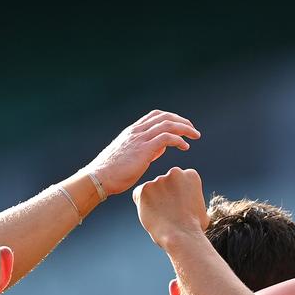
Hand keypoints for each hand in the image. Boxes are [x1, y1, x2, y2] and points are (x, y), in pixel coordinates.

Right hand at [86, 109, 200, 195]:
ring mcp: (140, 138)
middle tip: (193, 130)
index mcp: (133, 131)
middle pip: (164, 116)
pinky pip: (166, 137)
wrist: (99, 178)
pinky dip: (179, 140)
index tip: (182, 126)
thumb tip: (160, 148)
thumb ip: (146, 149)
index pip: (155, 116)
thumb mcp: (131, 156)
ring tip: (195, 136)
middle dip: (182, 121)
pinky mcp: (144, 149)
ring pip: (168, 124)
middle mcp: (136, 131)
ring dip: (185, 128)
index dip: (171, 118)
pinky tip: (185, 147)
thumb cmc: (113, 172)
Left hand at [133, 167, 209, 247]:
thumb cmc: (194, 227)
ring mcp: (158, 180)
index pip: (179, 180)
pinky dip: (142, 204)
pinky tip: (152, 215)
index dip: (178, 194)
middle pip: (165, 182)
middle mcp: (174, 173)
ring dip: (153, 200)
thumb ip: (194, 200)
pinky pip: (138, 195)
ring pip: (151, 189)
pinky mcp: (144, 189)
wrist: (181, 236)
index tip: (179, 205)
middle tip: (168, 210)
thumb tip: (192, 204)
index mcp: (190, 175)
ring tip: (161, 216)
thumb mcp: (202, 209)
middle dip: (165, 193)